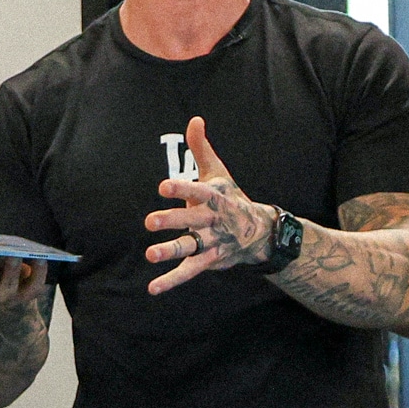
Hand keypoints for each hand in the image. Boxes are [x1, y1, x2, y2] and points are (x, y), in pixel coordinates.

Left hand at [141, 116, 275, 294]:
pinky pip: (189, 271)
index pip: (198, 191)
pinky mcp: (209, 260)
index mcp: (215, 197)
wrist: (259, 232)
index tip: (163, 186)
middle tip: (149, 221)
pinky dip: (171, 281)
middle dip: (172, 220)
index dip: (181, 188)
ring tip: (150, 254)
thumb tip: (194, 119)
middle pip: (192, 220)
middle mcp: (213, 220)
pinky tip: (153, 288)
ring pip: (190, 247)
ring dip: (170, 251)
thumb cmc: (230, 197)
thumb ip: (201, 148)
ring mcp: (211, 242)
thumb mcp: (218, 172)